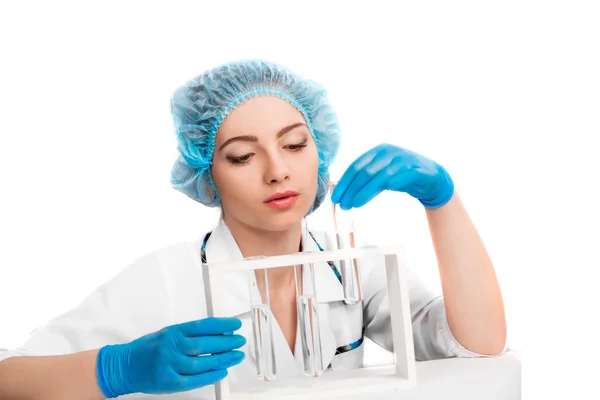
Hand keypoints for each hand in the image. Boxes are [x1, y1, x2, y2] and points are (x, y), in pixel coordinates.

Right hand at [96, 317, 245, 396]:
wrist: (123, 366)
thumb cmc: (148, 349)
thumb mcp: (167, 334)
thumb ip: (189, 335)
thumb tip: (218, 334)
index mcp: (173, 332)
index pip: (203, 326)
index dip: (222, 325)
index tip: (236, 325)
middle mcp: (171, 347)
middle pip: (205, 344)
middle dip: (227, 343)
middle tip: (240, 341)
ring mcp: (169, 365)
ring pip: (202, 363)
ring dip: (223, 359)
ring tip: (237, 356)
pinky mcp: (168, 382)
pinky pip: (194, 380)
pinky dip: (211, 376)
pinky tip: (222, 371)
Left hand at [331, 143, 453, 208]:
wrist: (431, 177)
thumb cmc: (401, 176)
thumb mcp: (381, 175)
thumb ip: (366, 180)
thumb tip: (343, 194)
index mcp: (378, 151)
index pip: (356, 166)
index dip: (344, 182)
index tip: (335, 197)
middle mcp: (389, 152)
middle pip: (365, 172)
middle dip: (351, 189)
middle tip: (342, 205)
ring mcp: (403, 160)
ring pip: (380, 176)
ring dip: (365, 191)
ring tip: (354, 204)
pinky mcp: (416, 170)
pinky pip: (400, 178)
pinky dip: (389, 185)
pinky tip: (377, 195)